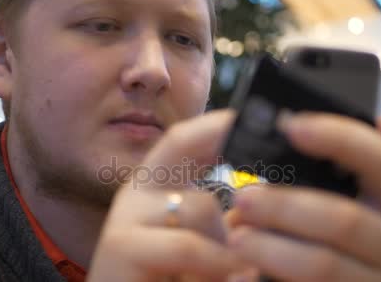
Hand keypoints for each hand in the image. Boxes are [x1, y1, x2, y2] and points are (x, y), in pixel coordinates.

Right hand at [87, 110, 246, 280]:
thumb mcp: (207, 255)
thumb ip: (227, 231)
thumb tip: (261, 205)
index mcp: (156, 192)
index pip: (184, 141)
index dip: (217, 122)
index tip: (251, 114)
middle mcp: (137, 196)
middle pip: (179, 143)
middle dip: (218, 133)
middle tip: (255, 146)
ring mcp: (125, 218)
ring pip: (199, 206)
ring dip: (226, 241)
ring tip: (230, 271)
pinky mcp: (119, 247)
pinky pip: (187, 243)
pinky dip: (214, 263)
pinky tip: (229, 275)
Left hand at [226, 113, 380, 281]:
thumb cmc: (348, 241)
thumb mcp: (352, 198)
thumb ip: (337, 164)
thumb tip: (297, 122)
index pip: (380, 157)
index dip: (337, 138)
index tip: (290, 126)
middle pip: (345, 220)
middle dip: (286, 208)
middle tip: (243, 198)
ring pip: (324, 264)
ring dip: (273, 249)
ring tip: (236, 238)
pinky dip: (273, 277)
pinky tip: (245, 272)